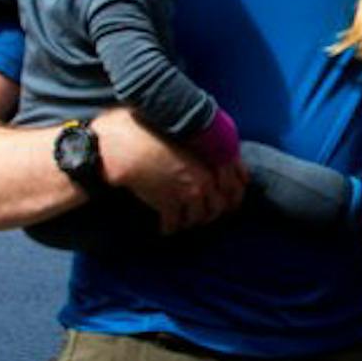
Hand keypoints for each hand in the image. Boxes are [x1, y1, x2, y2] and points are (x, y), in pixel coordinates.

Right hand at [94, 108, 246, 233]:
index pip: (234, 189)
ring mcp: (187, 195)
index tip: (225, 205)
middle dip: (208, 215)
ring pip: (195, 220)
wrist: (127, 145)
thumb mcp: (183, 136)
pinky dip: (168, 228)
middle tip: (199, 217)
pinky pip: (173, 225)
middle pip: (216, 209)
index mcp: (211, 162)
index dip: (230, 200)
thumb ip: (200, 149)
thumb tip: (206, 156)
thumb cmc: (150, 132)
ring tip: (180, 222)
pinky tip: (163, 227)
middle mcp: (204, 181)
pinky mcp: (168, 206)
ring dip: (187, 222)